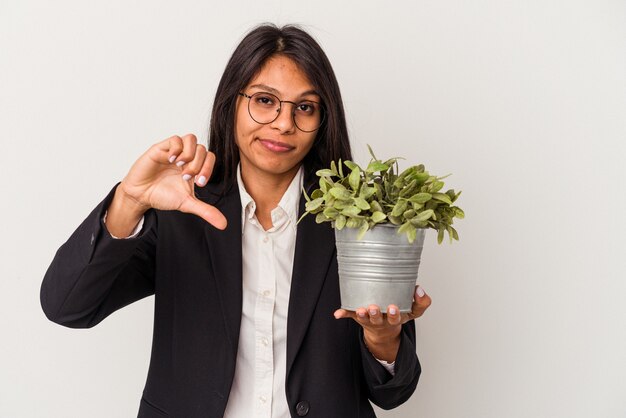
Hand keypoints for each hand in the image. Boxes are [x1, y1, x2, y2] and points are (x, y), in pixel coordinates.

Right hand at [107, 134, 226, 235]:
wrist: (141, 195)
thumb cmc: (162, 196)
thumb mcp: (187, 204)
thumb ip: (205, 211)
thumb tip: (223, 224)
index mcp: (194, 167)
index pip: (210, 158)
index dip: (209, 168)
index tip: (199, 183)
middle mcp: (186, 157)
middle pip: (202, 149)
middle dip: (197, 165)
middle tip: (186, 177)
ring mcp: (174, 151)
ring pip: (191, 139)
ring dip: (189, 154)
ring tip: (179, 166)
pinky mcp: (161, 148)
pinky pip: (175, 139)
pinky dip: (176, 149)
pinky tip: (170, 160)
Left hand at [333, 285, 431, 361]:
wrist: (384, 332)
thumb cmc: (398, 316)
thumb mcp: (414, 312)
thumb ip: (422, 302)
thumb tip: (419, 289)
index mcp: (394, 319)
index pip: (395, 318)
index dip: (394, 314)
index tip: (393, 308)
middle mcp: (380, 321)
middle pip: (377, 319)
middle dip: (376, 314)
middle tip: (374, 308)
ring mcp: (368, 320)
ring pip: (363, 318)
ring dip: (361, 314)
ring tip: (360, 309)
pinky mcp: (358, 317)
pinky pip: (350, 315)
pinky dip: (343, 313)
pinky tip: (337, 313)